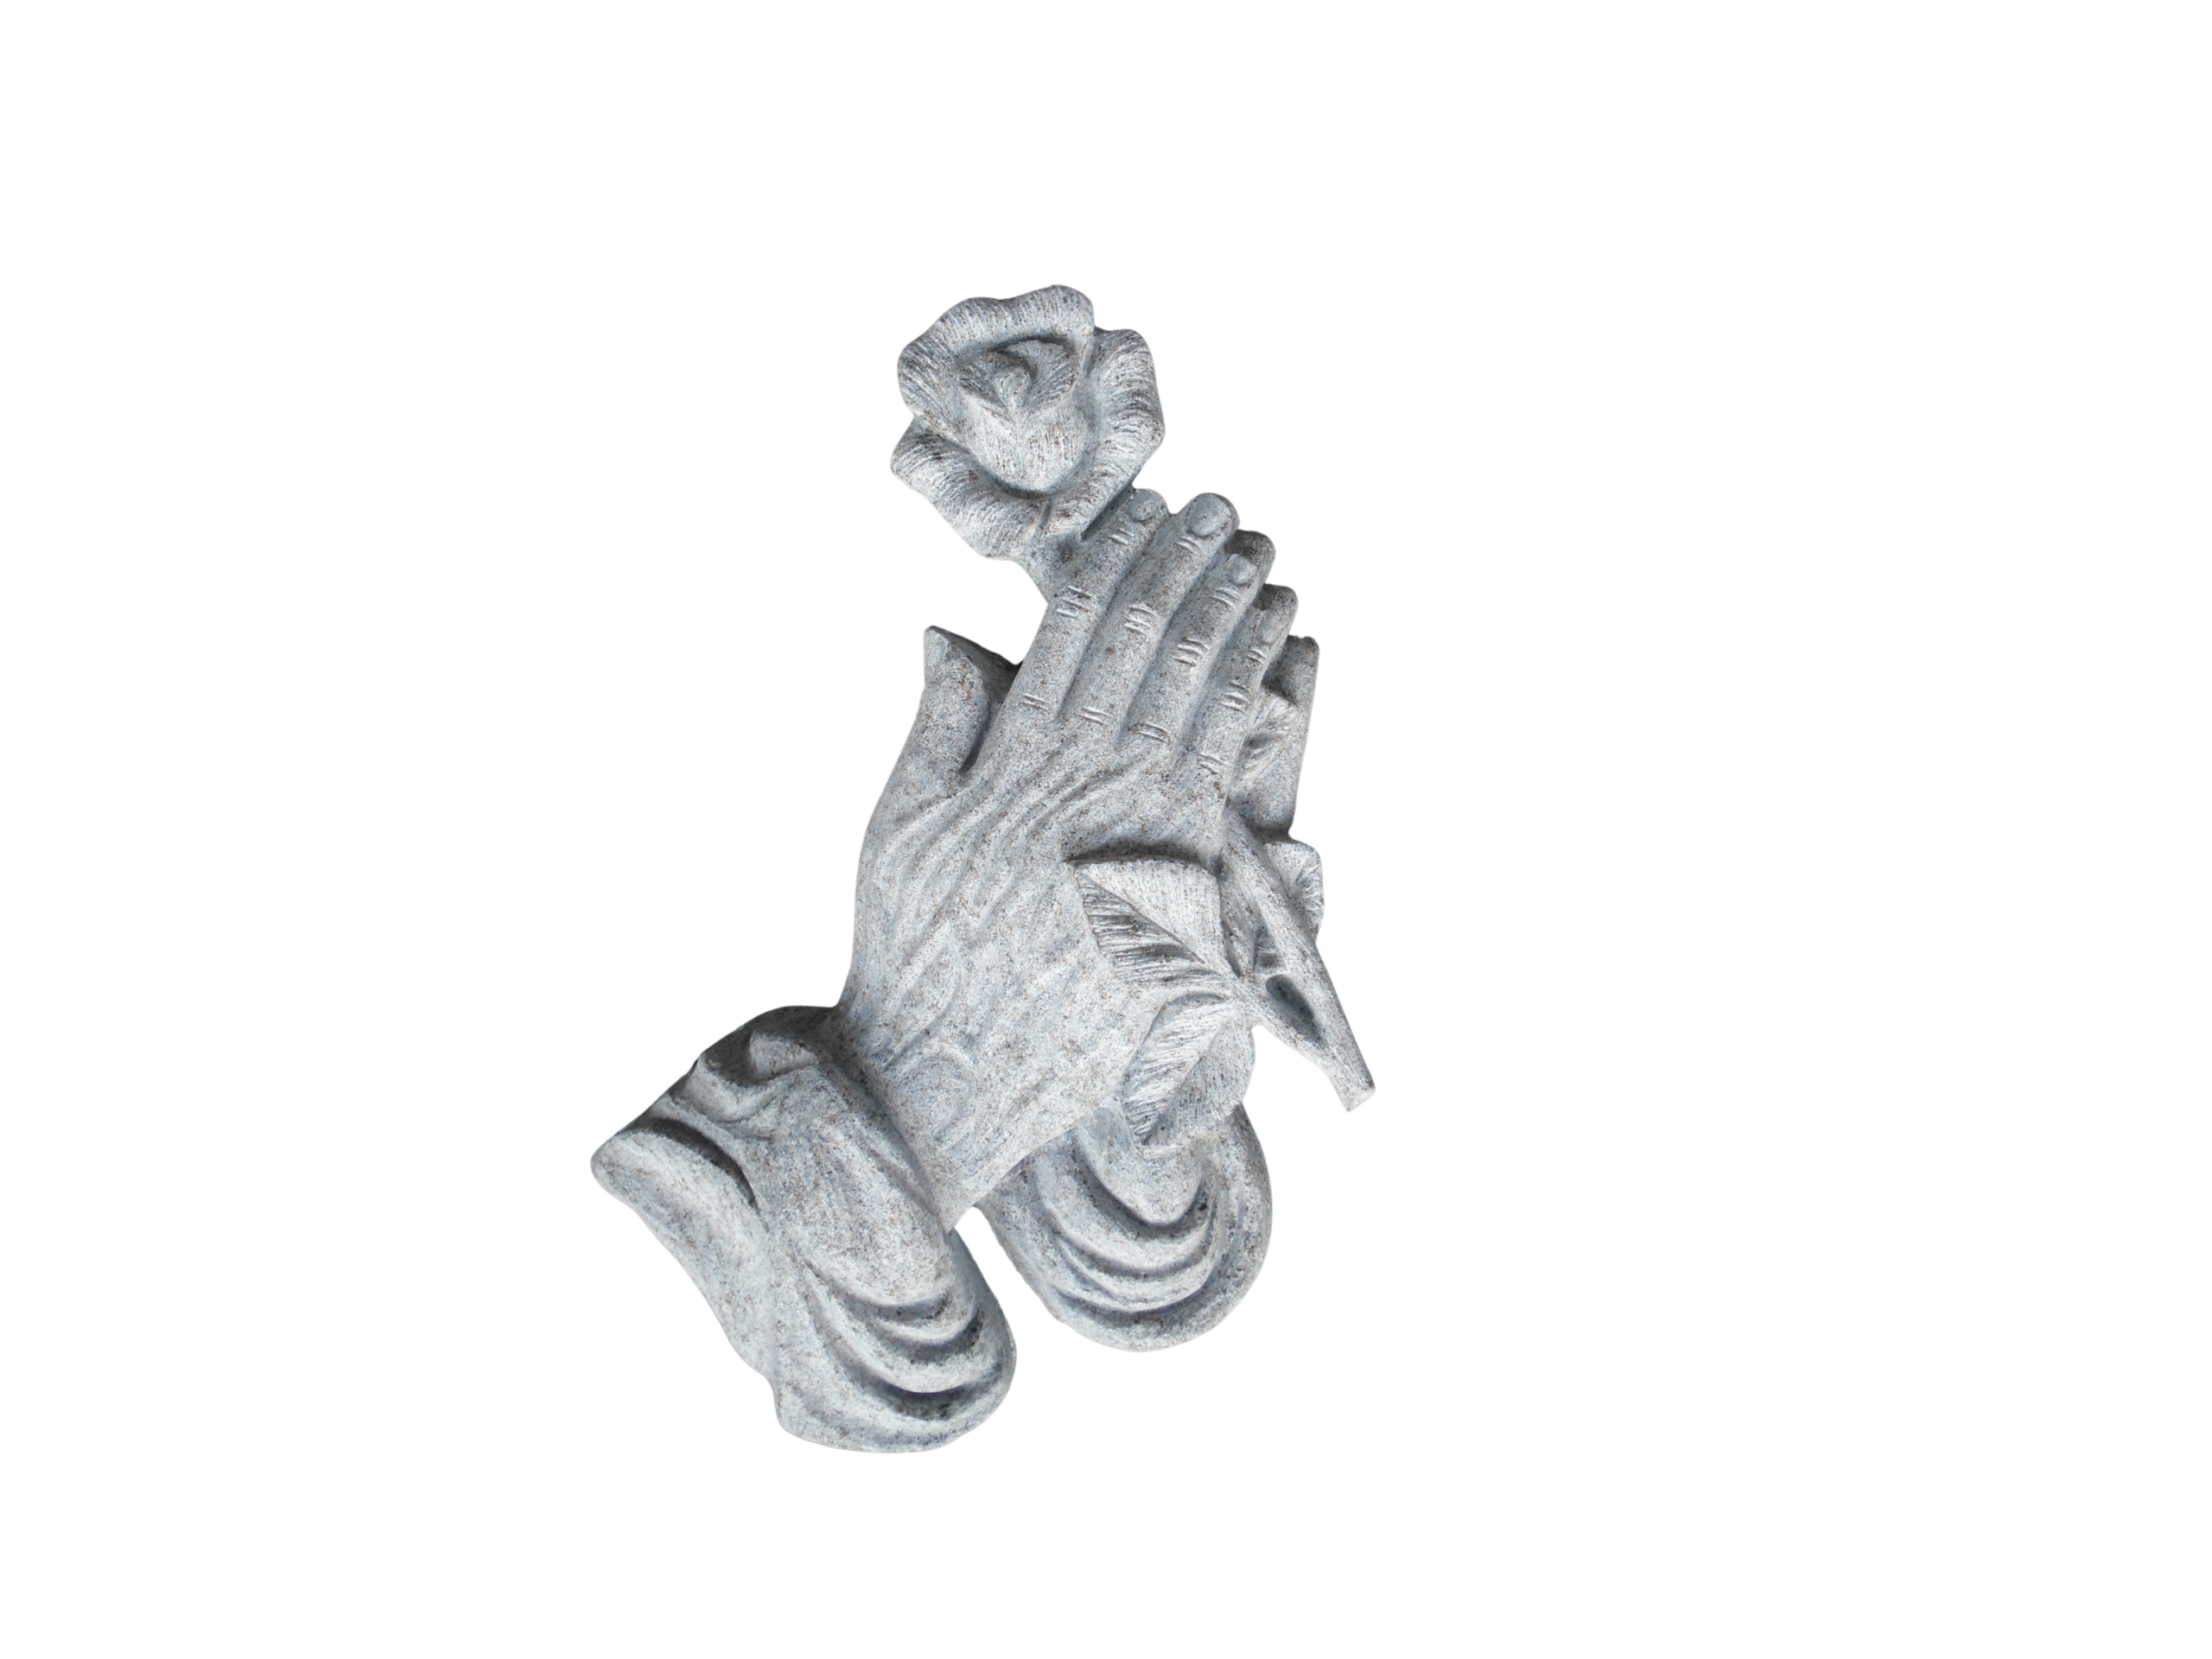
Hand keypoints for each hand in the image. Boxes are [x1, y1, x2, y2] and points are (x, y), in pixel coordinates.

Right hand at [822, 489, 1294, 1220]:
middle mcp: (1085, 791)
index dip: (1120, 562)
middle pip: (1151, 651)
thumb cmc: (913, 950)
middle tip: (1229, 516)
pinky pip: (1232, 770)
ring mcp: (1142, 841)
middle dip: (1193, 573)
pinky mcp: (1184, 894)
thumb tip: (948, 628)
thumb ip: (940, 726)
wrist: (950, 1078)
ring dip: (1238, 622)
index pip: (1079, 632)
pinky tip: (1279, 655)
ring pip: (1201, 700)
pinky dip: (1257, 699)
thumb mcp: (899, 829)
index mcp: (1013, 765)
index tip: (1151, 511)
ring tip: (1264, 566)